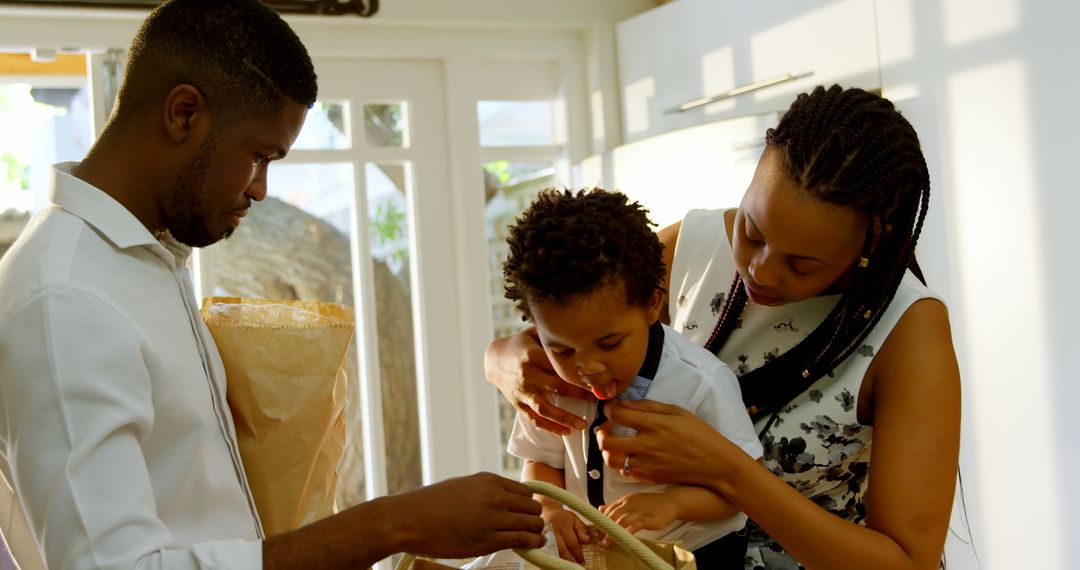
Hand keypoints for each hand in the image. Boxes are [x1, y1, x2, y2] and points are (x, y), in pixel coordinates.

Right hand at [391, 472, 545, 558]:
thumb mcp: (462, 486)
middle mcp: (495, 496)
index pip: (526, 492)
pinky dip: (531, 543)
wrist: (409, 519)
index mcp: (489, 480)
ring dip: (535, 532)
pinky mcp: (488, 540)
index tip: (524, 513)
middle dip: (533, 518)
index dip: (526, 505)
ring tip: (532, 538)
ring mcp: (493, 518)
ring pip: (532, 523)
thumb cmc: (430, 504)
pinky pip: (522, 540)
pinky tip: (532, 545)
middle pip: (532, 507)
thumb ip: (484, 491)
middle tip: (529, 527)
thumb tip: (502, 500)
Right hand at [484, 329, 591, 434]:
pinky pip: (534, 419)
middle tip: (599, 400)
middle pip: (557, 387)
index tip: (599, 381)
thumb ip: (554, 338)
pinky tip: (565, 432)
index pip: (561, 367)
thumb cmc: (521, 345)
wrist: (494, 360)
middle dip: (580, 395)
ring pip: (544, 408)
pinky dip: (550, 427)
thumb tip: (584, 336)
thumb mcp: (534, 335)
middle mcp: (527, 374)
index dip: (580, 375)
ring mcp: (522, 391)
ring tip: (582, 425)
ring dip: (564, 418)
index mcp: (533, 355)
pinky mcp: (518, 403)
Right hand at [541, 506, 590, 562]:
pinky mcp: (536, 539)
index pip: (572, 543)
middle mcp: (552, 529)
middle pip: (561, 549)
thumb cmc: (562, 517)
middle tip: (574, 565)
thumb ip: (581, 529)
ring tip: (565, 565)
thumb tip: (586, 540)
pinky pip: (544, 552)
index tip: (582, 561)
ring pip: (552, 552)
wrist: (545, 511)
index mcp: (563, 524)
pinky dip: (550, 558)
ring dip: (559, 560)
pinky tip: (555, 561)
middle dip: (569, 560)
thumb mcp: (574, 519)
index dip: (578, 554)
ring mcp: (542, 535)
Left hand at [597, 400, 747, 486]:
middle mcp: (646, 446)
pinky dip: (621, 463)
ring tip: (615, 442)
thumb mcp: (678, 412)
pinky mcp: (650, 477)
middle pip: (607, 441)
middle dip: (601, 431)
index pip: (618, 415)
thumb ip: (649, 407)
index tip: (611, 407)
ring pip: (611, 460)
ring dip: (608, 449)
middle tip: (607, 426)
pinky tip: (629, 455)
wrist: (716, 464)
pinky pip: (625, 472)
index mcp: (654, 425)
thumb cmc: (701, 434)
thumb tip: (624, 404)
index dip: (609, 408)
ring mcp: (647, 464)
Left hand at [600, 492, 676, 534]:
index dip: (601, 521)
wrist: (670, 502)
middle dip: (605, 528)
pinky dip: (629, 530)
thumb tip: (601, 508)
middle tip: (599, 539)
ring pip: (622, 520)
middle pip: (613, 516)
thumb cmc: (651, 504)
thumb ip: (616, 506)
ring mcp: (639, 511)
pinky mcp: (649, 518)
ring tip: (607, 542)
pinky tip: (624, 537)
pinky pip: (637, 524)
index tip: (597, 532)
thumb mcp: (632, 501)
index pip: (609, 510)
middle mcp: (630, 504)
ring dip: (613, 532)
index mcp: (625, 500)